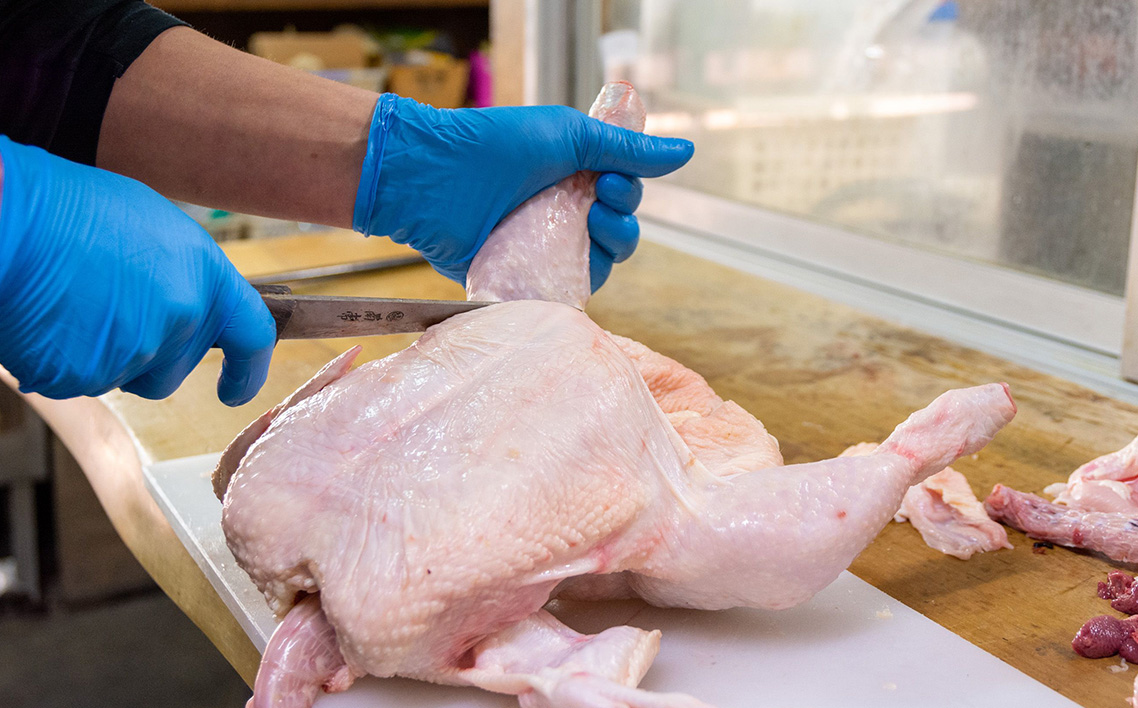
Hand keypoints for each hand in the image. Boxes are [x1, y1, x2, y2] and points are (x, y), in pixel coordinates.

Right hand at [0, 137, 275, 405]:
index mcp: (205, 278)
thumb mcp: (154, 228)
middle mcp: (181, 319)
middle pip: (175, 368)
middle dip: (152, 356)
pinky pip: (82, 381)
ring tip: (75, 304)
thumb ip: (185, 276)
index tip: (236, 389)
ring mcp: (135, 352)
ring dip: (108, 355)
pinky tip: (52, 320)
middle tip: (110, 313)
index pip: (252, 335)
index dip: (248, 370)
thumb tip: (189, 302)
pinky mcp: (85, 375)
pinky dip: (68, 360)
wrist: (10, 220)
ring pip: (128, 375)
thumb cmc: (72, 210)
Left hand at [352, 95, 693, 287]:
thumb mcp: (571, 136)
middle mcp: (560, 215)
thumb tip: (685, 152)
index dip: (628, 192)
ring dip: (609, 248)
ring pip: (599, 265)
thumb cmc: (497, 146)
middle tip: (600, 201)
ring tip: (590, 227)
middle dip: (623, 220)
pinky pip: (564, 292)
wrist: (435, 177)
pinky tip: (573, 266)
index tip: (612, 178)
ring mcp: (541, 249)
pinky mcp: (521, 279)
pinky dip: (577, 283)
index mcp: (573, 178)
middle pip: (618, 235)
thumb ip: (627, 149)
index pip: (623, 197)